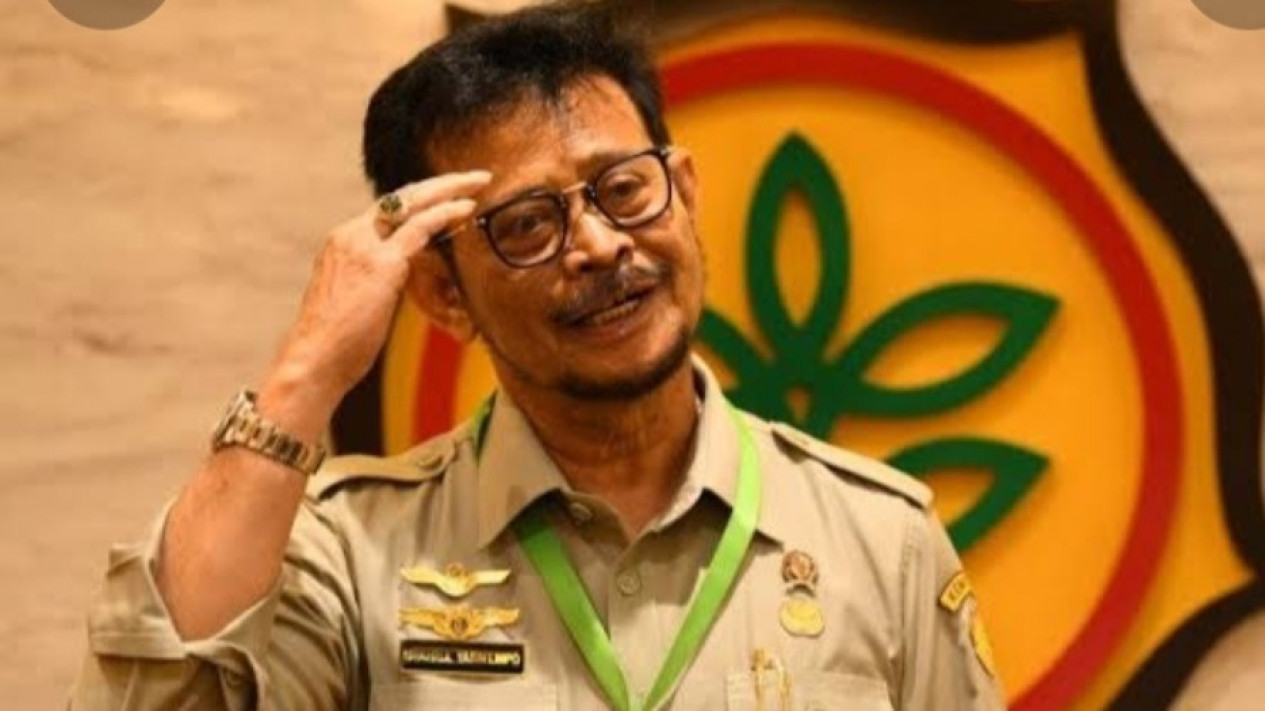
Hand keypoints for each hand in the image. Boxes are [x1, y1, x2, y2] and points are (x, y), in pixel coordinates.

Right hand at [260, 170, 490, 426]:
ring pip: (413, 203)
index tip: (446, 194)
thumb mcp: (353, 302)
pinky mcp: (382, 263)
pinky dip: (447, 213)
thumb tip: (394, 287)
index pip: (386, 210)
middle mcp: (350, 235)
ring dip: (450, 189)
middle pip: (401, 197)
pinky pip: (421, 227)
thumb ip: (373, 283)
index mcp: (342, 242)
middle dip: (439, 184)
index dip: (419, 199)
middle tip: (472, 177)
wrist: (313, 361)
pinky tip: (468, 208)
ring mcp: (364, 245)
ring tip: (479, 183)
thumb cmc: (335, 345)